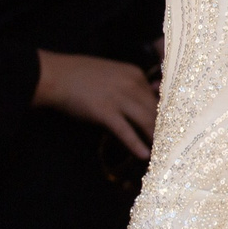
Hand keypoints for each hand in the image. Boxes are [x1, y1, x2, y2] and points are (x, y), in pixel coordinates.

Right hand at [35, 50, 158, 159]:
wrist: (55, 75)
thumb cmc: (81, 74)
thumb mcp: (112, 73)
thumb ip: (130, 85)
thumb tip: (145, 100)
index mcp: (135, 74)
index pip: (157, 98)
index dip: (163, 115)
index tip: (170, 127)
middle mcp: (132, 85)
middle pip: (156, 111)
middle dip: (164, 129)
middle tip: (172, 144)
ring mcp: (119, 99)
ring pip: (146, 122)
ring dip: (155, 139)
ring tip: (163, 152)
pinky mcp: (105, 113)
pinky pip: (126, 131)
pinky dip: (136, 144)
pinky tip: (144, 155)